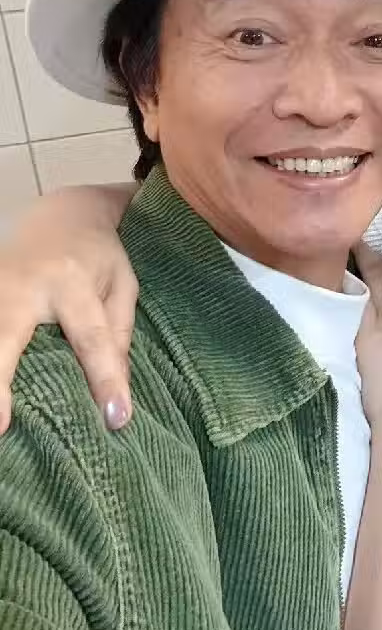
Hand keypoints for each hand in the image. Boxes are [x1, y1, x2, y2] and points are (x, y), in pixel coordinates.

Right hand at [0, 185, 137, 432]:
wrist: (61, 212)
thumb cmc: (98, 255)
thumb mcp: (122, 285)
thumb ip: (120, 335)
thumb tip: (117, 393)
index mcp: (72, 280)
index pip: (91, 337)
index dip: (103, 377)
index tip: (114, 417)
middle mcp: (23, 283)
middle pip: (6, 332)